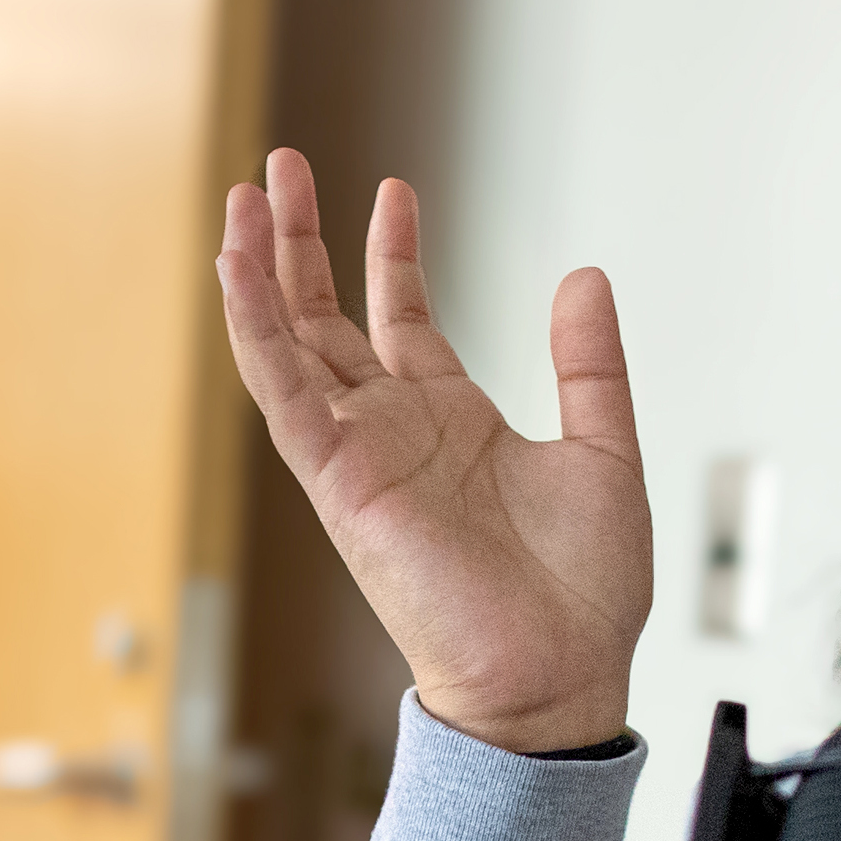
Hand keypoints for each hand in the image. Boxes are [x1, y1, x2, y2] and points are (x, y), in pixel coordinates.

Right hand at [213, 150, 647, 752]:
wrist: (557, 673)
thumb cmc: (581, 594)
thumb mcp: (604, 451)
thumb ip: (589, 363)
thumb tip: (584, 275)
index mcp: (448, 421)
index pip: (400, 319)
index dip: (392, 252)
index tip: (392, 189)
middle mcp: (391, 432)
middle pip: (324, 317)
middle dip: (299, 242)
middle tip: (280, 167)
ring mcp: (358, 455)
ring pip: (288, 345)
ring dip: (260, 271)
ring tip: (245, 196)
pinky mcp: (338, 482)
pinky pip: (281, 395)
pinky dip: (255, 330)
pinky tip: (236, 269)